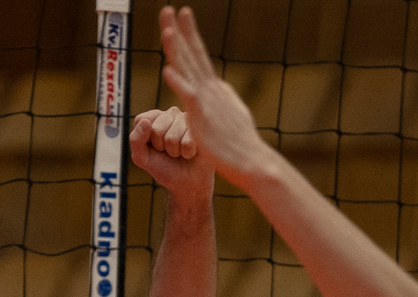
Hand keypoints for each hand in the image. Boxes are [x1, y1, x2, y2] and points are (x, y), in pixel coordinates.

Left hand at [130, 106, 215, 197]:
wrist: (186, 182)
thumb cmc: (164, 168)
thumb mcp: (142, 158)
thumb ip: (136, 140)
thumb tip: (145, 122)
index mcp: (154, 118)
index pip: (142, 120)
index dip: (145, 140)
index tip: (153, 148)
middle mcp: (170, 114)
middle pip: (156, 130)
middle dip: (161, 147)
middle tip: (168, 152)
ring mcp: (187, 118)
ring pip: (172, 136)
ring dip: (175, 151)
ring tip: (180, 152)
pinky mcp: (202, 125)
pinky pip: (187, 142)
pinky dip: (187, 153)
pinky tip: (191, 152)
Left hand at [159, 7, 278, 180]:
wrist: (250, 160)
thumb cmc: (240, 143)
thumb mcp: (232, 114)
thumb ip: (223, 100)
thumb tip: (222, 88)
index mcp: (215, 88)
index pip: (198, 57)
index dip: (188, 36)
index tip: (181, 17)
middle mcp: (210, 88)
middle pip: (192, 53)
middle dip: (180, 30)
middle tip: (170, 8)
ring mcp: (206, 99)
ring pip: (188, 68)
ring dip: (177, 47)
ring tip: (167, 27)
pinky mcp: (202, 115)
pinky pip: (187, 95)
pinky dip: (177, 81)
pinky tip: (167, 70)